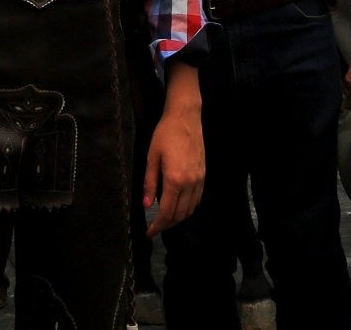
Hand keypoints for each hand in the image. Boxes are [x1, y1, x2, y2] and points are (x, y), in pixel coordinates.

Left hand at [143, 64, 204, 235]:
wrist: (185, 117)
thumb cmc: (165, 134)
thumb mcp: (151, 157)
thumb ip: (149, 183)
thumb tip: (146, 205)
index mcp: (175, 179)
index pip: (167, 212)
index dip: (157, 226)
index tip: (149, 233)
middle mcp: (190, 183)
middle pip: (180, 214)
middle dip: (167, 224)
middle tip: (155, 227)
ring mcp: (199, 180)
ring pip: (190, 209)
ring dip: (178, 218)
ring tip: (165, 218)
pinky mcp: (204, 175)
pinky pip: (197, 199)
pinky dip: (188, 208)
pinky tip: (178, 205)